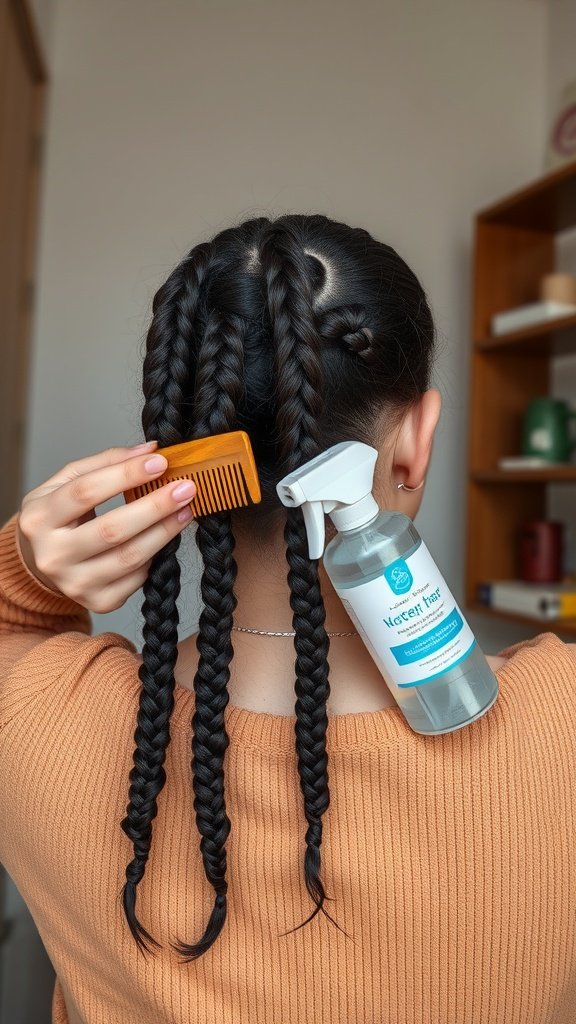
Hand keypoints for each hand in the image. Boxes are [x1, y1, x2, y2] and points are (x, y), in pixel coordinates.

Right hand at [16, 441, 196, 613]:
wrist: (42, 562)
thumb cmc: (59, 516)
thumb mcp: (67, 482)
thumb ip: (106, 462)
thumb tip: (151, 450)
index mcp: (39, 518)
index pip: (85, 492)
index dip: (126, 475)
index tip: (160, 462)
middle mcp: (53, 555)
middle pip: (112, 530)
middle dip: (155, 506)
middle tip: (185, 488)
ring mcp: (75, 584)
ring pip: (130, 557)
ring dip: (165, 531)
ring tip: (185, 510)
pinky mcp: (98, 602)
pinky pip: (137, 577)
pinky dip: (155, 555)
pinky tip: (165, 537)